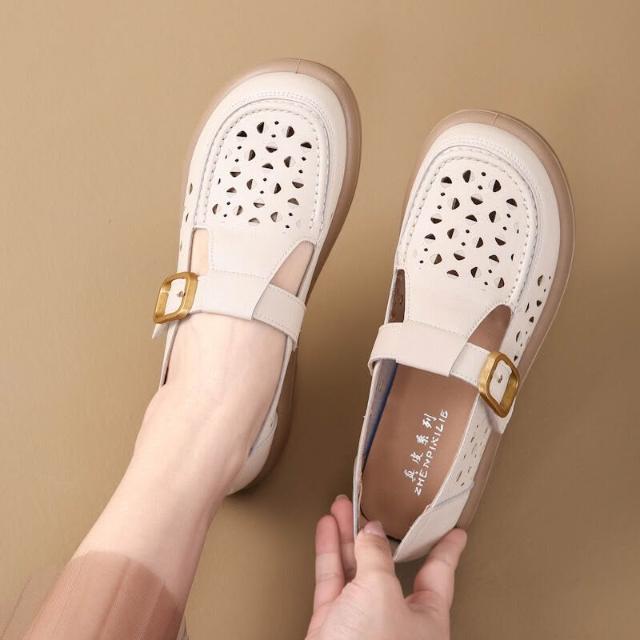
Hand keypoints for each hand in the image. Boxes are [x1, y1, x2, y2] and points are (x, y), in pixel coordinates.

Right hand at [305, 495, 466, 639]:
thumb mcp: (381, 593)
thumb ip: (375, 557)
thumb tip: (371, 532)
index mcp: (426, 619)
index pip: (440, 573)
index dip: (447, 549)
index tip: (455, 531)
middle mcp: (396, 618)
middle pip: (388, 564)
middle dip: (379, 532)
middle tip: (376, 503)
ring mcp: (363, 621)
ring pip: (355, 568)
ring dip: (347, 534)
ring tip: (342, 504)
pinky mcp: (333, 624)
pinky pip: (332, 580)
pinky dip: (328, 552)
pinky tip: (327, 527)